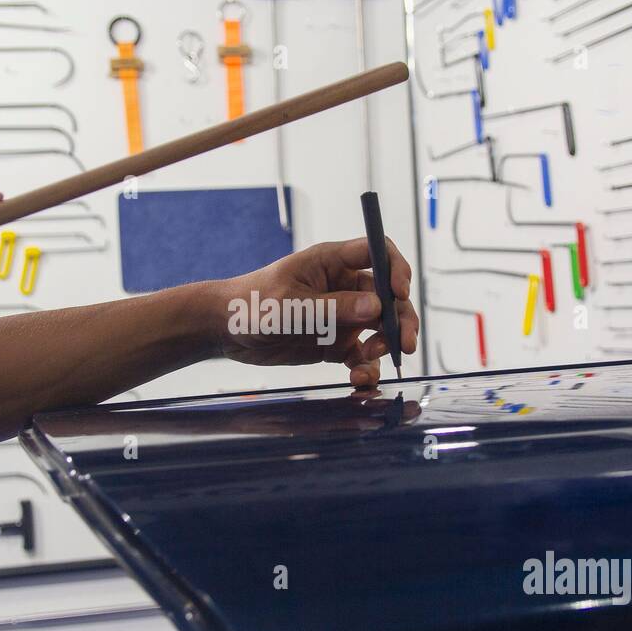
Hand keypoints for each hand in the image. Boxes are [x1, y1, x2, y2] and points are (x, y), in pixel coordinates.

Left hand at [212, 237, 419, 386]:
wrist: (227, 330)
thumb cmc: (252, 303)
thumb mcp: (292, 305)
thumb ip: (333, 308)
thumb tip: (377, 309)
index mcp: (332, 262)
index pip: (378, 252)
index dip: (396, 269)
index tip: (400, 293)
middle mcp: (343, 287)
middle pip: (388, 297)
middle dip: (401, 319)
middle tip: (405, 343)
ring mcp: (341, 316)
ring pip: (380, 328)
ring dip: (386, 345)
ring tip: (371, 358)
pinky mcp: (334, 343)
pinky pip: (361, 355)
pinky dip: (366, 368)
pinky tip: (358, 378)